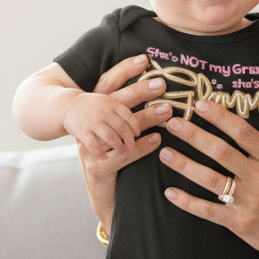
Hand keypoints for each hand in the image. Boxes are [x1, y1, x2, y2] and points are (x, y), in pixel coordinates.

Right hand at [63, 92, 140, 158]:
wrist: (65, 105)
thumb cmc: (93, 107)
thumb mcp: (107, 103)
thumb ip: (121, 111)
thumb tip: (148, 117)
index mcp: (110, 103)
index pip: (127, 114)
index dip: (136, 125)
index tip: (140, 134)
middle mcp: (102, 112)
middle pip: (121, 126)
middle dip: (130, 138)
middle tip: (141, 144)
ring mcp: (91, 123)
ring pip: (110, 136)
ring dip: (120, 147)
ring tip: (125, 153)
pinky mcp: (81, 132)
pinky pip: (93, 144)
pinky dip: (100, 152)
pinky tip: (106, 158)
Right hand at [76, 56, 173, 228]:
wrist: (103, 199)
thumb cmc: (119, 163)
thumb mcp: (121, 135)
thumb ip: (134, 116)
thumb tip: (161, 92)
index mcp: (95, 115)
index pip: (108, 85)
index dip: (124, 70)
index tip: (145, 59)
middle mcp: (90, 128)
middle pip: (114, 103)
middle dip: (139, 91)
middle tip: (163, 84)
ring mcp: (90, 148)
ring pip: (119, 128)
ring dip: (145, 118)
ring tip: (168, 112)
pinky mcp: (97, 169)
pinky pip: (119, 155)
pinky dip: (140, 147)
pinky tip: (156, 141)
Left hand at [158, 99, 258, 258]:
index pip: (243, 132)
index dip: (221, 117)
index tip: (200, 104)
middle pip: (222, 151)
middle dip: (195, 135)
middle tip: (174, 122)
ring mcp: (248, 201)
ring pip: (210, 178)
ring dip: (185, 165)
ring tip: (164, 152)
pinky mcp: (239, 222)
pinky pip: (208, 210)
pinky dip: (188, 202)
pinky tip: (170, 192)